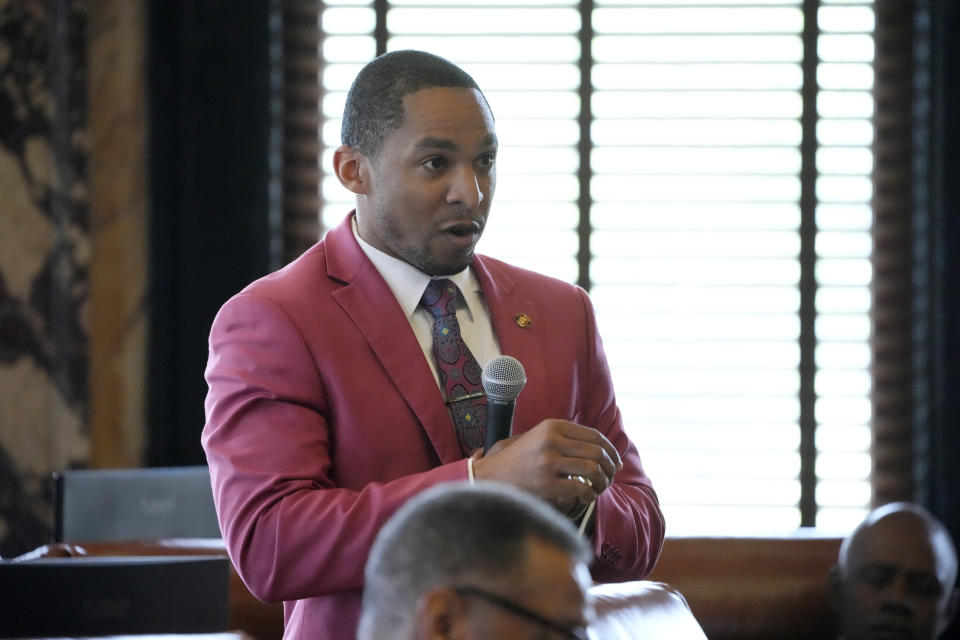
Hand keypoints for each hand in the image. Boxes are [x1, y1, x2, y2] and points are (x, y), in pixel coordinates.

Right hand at [472, 419, 622, 512]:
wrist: (493, 475)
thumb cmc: (522, 458)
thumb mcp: (542, 437)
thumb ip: (569, 438)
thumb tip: (606, 452)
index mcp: (554, 426)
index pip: (595, 436)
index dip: (611, 451)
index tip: (616, 463)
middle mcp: (552, 440)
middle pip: (598, 453)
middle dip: (610, 469)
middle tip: (609, 479)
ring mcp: (549, 461)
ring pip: (594, 470)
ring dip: (603, 482)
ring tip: (598, 489)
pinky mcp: (547, 482)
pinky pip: (582, 489)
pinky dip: (590, 496)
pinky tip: (586, 498)